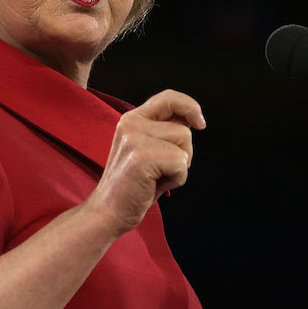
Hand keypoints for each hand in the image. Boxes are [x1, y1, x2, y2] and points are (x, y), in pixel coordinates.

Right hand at [84, 89, 205, 236]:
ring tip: (156, 177)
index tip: (199, 124)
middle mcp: (131, 123)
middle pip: (183, 128)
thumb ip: (163, 131)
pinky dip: (176, 179)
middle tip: (160, 169)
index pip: (168, 97)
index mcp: (132, 119)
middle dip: (183, 153)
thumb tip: (192, 120)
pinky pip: (181, 163)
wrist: (108, 211)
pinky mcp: (141, 156)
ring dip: (180, 168)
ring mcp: (134, 138)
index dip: (190, 107)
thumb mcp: (146, 149)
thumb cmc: (133, 185)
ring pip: (184, 144)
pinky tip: (155, 185)